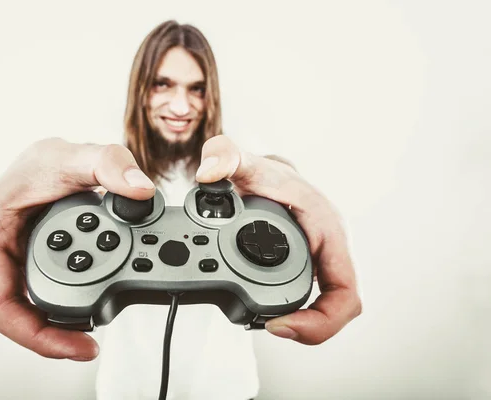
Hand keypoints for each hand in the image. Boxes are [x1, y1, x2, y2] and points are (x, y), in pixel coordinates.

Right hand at [0, 138, 155, 360]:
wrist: (52, 159)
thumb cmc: (46, 160)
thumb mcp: (76, 154)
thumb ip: (109, 164)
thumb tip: (140, 190)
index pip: (0, 303)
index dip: (34, 333)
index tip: (73, 343)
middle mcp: (2, 254)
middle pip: (19, 313)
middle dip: (53, 333)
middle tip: (88, 345)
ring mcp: (20, 261)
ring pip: (34, 307)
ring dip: (62, 323)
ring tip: (93, 335)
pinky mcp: (40, 263)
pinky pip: (50, 293)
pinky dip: (72, 303)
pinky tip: (96, 307)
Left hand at [195, 136, 361, 344]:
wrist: (265, 174)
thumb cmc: (265, 172)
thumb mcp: (246, 163)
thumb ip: (225, 157)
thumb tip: (209, 173)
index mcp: (328, 230)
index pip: (346, 292)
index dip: (320, 320)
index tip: (280, 323)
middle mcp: (329, 249)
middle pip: (336, 308)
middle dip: (306, 328)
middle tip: (268, 327)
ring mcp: (319, 260)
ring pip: (323, 307)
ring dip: (299, 323)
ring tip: (264, 323)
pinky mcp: (306, 268)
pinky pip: (311, 301)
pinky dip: (293, 313)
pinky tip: (266, 314)